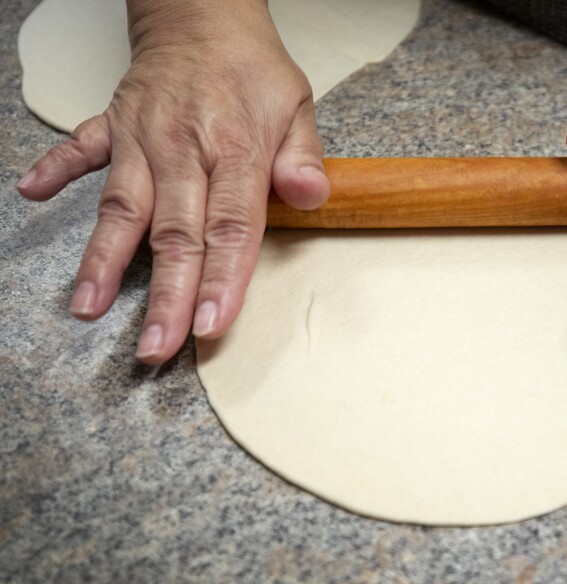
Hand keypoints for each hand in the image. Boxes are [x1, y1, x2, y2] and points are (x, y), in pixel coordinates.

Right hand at [16, 0, 328, 363]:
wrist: (206, 16)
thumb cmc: (253, 70)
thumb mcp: (298, 105)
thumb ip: (303, 157)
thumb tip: (312, 197)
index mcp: (237, 147)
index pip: (232, 226)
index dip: (222, 279)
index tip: (210, 325)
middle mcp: (184, 147)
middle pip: (174, 232)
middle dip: (165, 294)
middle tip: (155, 346)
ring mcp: (142, 136)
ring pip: (122, 206)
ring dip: (103, 259)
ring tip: (87, 307)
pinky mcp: (112, 123)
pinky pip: (81, 149)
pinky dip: (57, 170)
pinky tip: (33, 196)